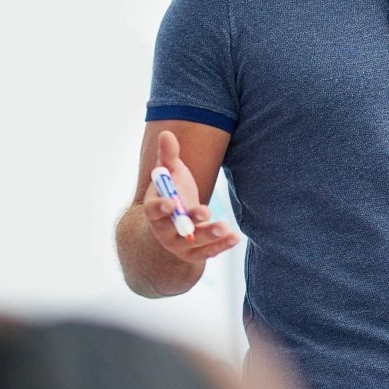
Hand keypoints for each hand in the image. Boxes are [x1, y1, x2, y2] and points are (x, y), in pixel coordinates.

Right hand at [144, 129, 239, 263]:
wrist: (175, 219)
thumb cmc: (172, 190)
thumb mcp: (170, 171)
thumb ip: (168, 155)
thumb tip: (166, 134)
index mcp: (154, 208)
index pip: (153, 210)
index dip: (160, 207)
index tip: (171, 203)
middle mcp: (163, 229)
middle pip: (174, 228)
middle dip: (189, 222)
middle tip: (205, 211)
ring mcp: (177, 244)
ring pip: (192, 243)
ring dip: (209, 235)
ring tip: (224, 227)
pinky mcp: (193, 254)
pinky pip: (206, 253)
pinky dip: (220, 246)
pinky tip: (235, 238)